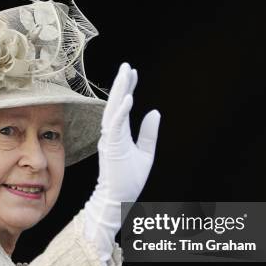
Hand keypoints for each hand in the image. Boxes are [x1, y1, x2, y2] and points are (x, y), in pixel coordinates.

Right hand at [83, 62, 160, 265]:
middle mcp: (112, 134)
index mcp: (119, 134)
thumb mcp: (146, 153)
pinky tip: (128, 98)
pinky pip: (116, 125)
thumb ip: (149, 133)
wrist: (119, 200)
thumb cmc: (129, 180)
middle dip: (121, 84)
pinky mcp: (111, 147)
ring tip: (125, 74)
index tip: (132, 72)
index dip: (127, 88)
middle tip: (126, 66)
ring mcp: (110, 140)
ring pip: (113, 110)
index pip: (122, 106)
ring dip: (119, 91)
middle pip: (115, 103)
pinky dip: (121, 111)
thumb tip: (155, 112)